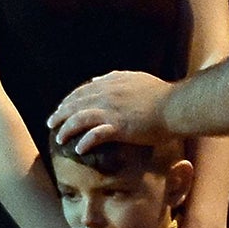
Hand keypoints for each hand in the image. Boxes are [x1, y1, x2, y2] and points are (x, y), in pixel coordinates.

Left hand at [48, 72, 174, 154]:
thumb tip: (99, 79)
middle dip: (60, 114)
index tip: (61, 108)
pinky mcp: (119, 127)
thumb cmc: (162, 94)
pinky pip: (95, 135)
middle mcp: (108, 94)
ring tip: (58, 138)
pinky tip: (79, 149)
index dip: (69, 100)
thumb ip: (116, 78)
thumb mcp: (135, 79)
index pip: (82, 90)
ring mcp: (112, 110)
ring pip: (79, 118)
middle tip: (51, 124)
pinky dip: (85, 141)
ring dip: (66, 128)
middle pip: (75, 104)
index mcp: (111, 83)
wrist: (177, 105)